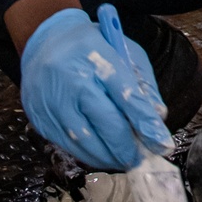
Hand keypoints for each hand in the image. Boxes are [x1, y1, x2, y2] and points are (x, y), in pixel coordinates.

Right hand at [20, 5, 173, 169]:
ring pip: (85, 140)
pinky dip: (88, 154)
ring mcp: (52, 101)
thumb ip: (143, 85)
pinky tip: (101, 154)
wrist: (46, 41)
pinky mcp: (39, 117)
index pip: (127, 95)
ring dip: (109, 157)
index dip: (146, 124)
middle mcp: (72, 80)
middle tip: (142, 159)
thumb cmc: (91, 47)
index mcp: (97, 58)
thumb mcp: (124, 53)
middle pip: (106, 122)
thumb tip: (157, 118)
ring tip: (124, 160)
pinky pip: (67, 145)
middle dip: (127, 147)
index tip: (162, 144)